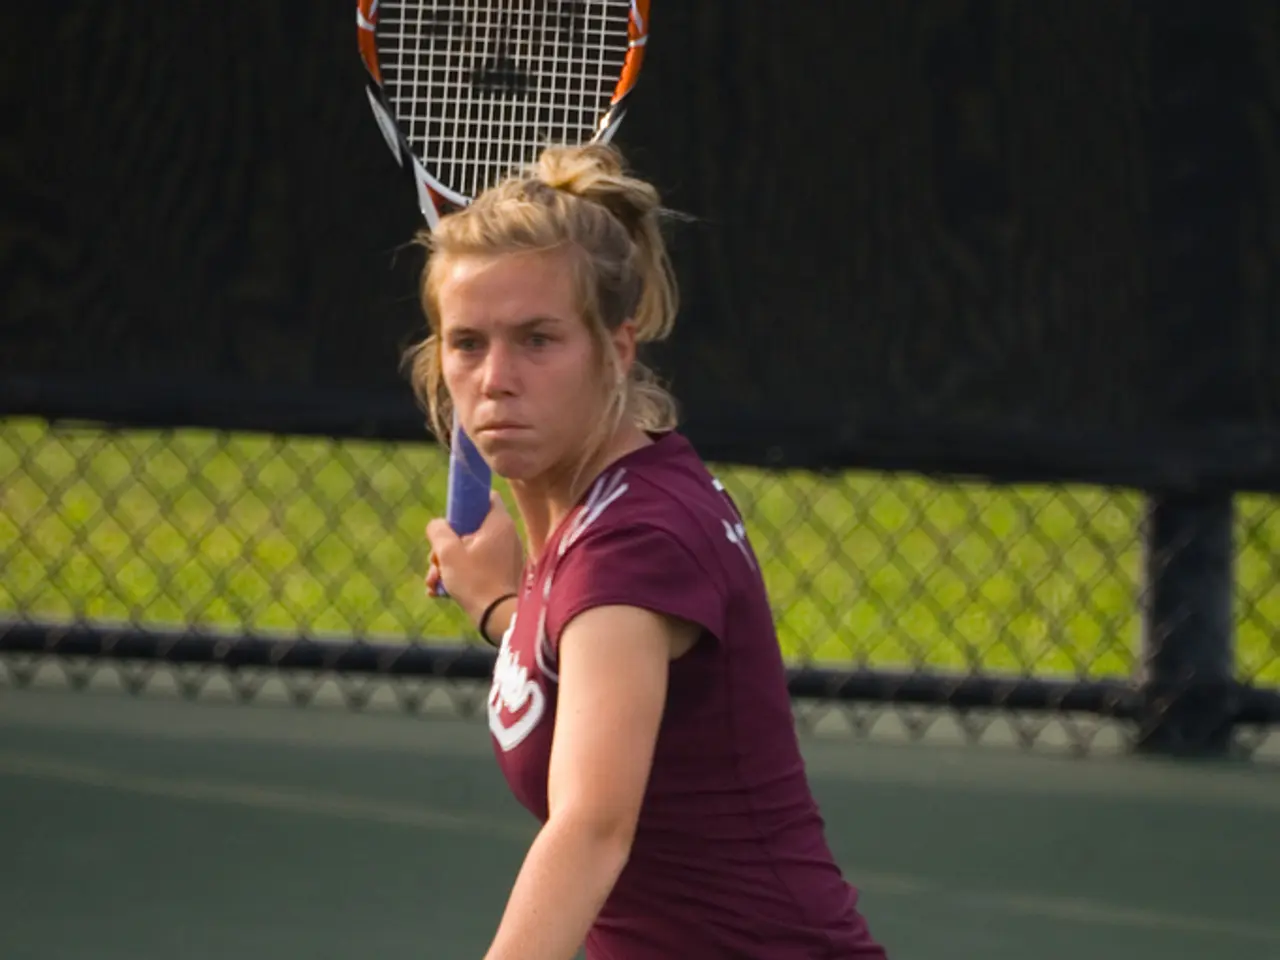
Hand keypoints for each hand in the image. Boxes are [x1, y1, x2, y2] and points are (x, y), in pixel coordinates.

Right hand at [425, 490, 524, 625]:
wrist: (497, 618)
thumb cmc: (475, 581)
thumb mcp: (448, 553)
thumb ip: (438, 531)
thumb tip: (437, 525)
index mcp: (499, 523)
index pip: (486, 496)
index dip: (466, 502)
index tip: (450, 517)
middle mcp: (507, 536)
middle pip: (470, 527)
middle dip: (446, 544)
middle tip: (434, 559)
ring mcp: (506, 555)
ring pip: (470, 550)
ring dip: (447, 563)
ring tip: (433, 581)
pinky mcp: (502, 573)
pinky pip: (477, 565)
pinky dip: (460, 574)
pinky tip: (441, 591)